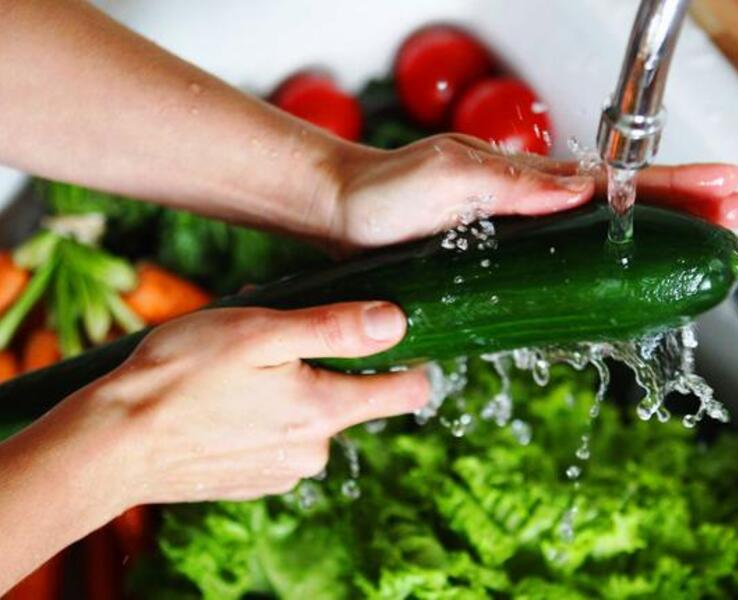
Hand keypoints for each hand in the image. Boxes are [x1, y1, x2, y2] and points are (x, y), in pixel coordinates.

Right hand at [70, 302, 426, 505]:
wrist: (111, 443)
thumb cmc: (181, 376)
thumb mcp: (261, 332)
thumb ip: (335, 327)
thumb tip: (396, 322)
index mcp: (325, 412)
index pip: (408, 392)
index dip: (409, 359)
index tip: (393, 336)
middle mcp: (313, 451)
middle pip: (349, 396)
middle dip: (321, 362)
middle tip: (273, 339)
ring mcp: (283, 471)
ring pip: (309, 413)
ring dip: (287, 384)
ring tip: (237, 366)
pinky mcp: (255, 480)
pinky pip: (279, 436)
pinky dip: (263, 411)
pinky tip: (224, 396)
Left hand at [332, 133, 737, 249]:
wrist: (345, 217)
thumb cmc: (384, 191)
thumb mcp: (448, 176)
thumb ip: (511, 183)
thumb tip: (579, 190)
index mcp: (528, 182)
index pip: (618, 183)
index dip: (673, 187)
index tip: (726, 188)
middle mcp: (532, 208)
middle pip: (626, 208)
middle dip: (687, 208)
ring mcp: (520, 237)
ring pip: (603, 238)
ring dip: (656, 239)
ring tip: (704, 243)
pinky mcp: (502, 265)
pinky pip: (565, 267)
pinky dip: (605, 269)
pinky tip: (628, 280)